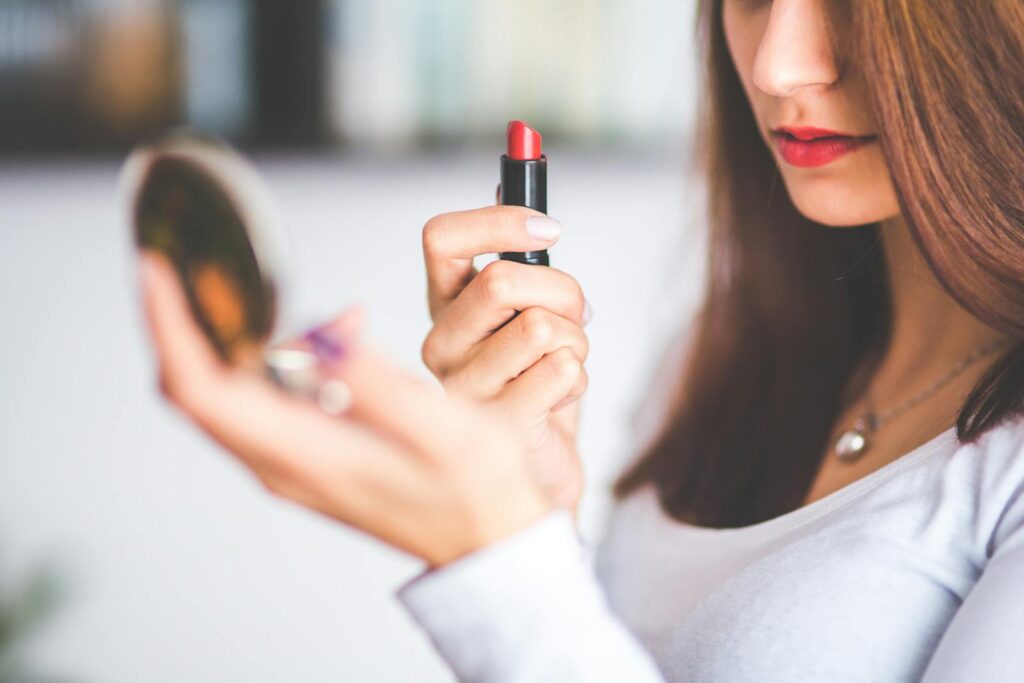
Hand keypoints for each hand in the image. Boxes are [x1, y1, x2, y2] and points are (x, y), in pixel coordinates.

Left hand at [139, 251, 549, 566]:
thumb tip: (322, 334)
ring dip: (229, 335)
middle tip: (190, 262)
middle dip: (181, 321)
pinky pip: (259, 400)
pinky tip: (332, 334)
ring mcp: (289, 463)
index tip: (157, 271)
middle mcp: (281, 463)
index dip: (172, 327)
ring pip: (222, 393)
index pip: (204, 389)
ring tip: (278, 295)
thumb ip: (379, 385)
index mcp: (305, 455)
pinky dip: (271, 354)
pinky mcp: (305, 456)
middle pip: (196, 388)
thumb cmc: (476, 492)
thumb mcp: (445, 432)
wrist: (487, 541)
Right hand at [421, 206, 589, 510]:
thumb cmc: (535, 381)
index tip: (551, 229)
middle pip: (503, 280)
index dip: (498, 220)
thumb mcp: (527, 309)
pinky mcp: (496, 426)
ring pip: (542, 327)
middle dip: (564, 292)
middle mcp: (440, 344)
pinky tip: (559, 398)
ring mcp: (463, 388)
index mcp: (444, 306)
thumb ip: (517, 254)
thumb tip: (513, 176)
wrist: (540, 466)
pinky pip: (562, 371)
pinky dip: (579, 379)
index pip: (441, 238)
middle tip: (575, 316)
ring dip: (577, 341)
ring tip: (564, 364)